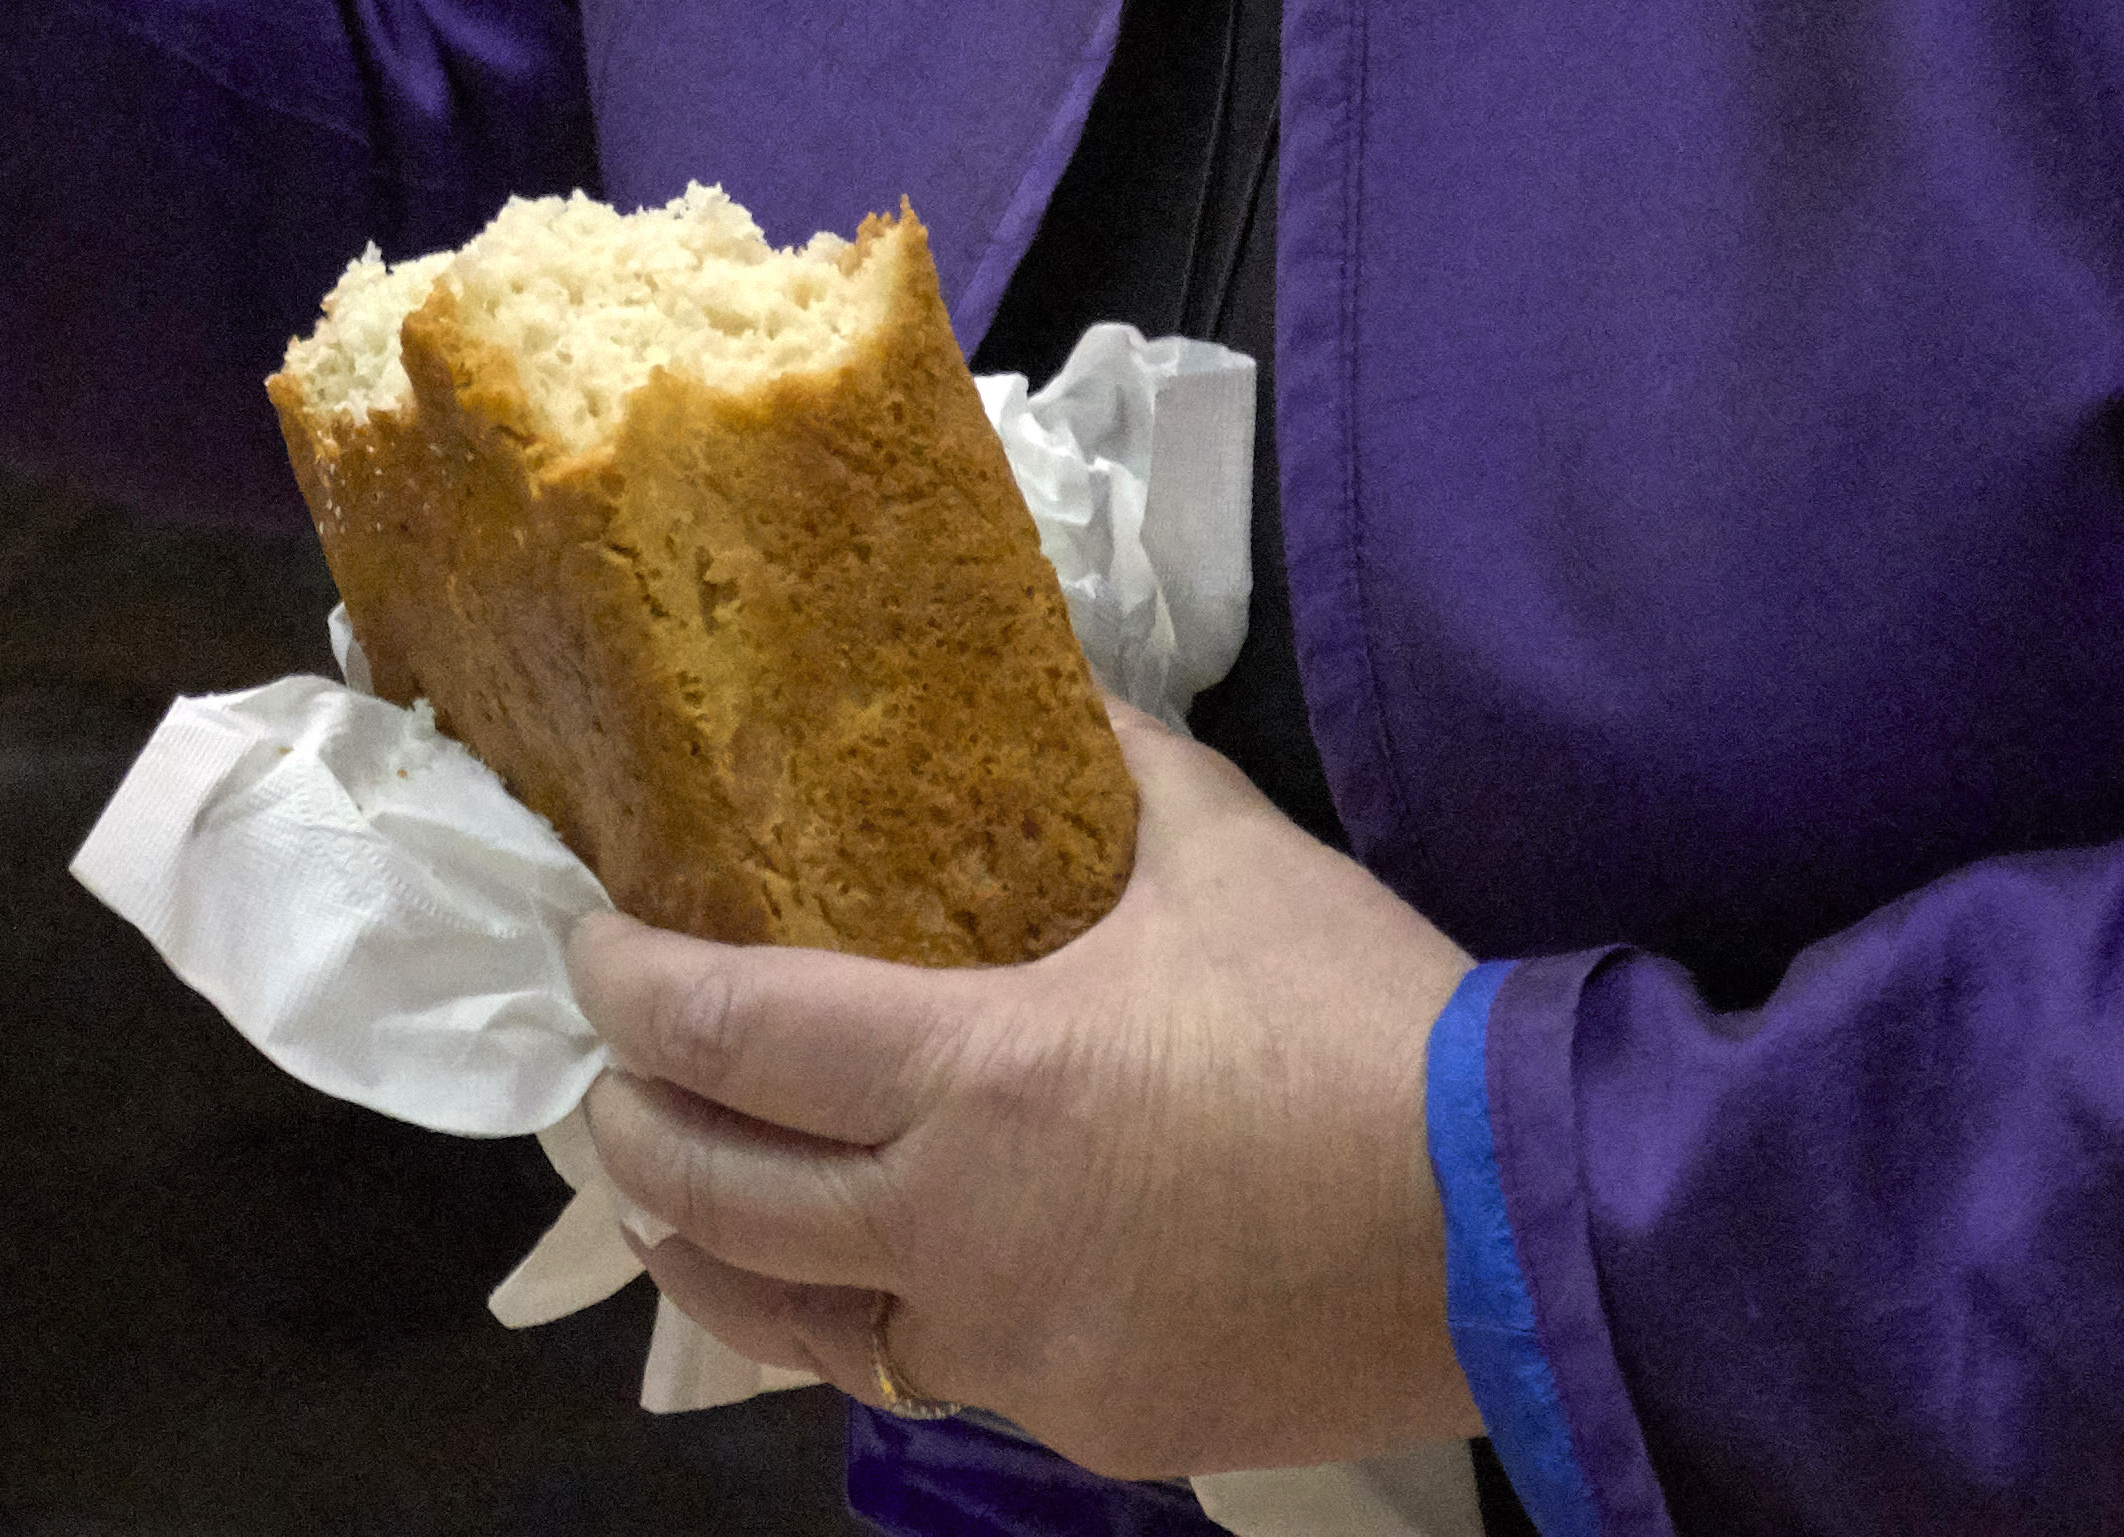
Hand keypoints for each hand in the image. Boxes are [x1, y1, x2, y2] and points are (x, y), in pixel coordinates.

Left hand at [566, 705, 1482, 1478]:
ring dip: (711, 1260)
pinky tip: (861, 1287)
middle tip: (612, 1079)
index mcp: (977, 1079)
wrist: (1530, 1228)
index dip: (630, 989)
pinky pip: (936, 1378)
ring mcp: (1022, 1353)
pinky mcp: (1091, 1430)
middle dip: (629, 1131)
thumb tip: (1049, 692)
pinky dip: (873, 1327)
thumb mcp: (1225, 851)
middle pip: (718, 1199)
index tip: (592, 949)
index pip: (729, 1035)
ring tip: (671, 1207)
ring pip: (800, 1328)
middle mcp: (963, 1235)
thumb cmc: (1367, 1024)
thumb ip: (1110, 767)